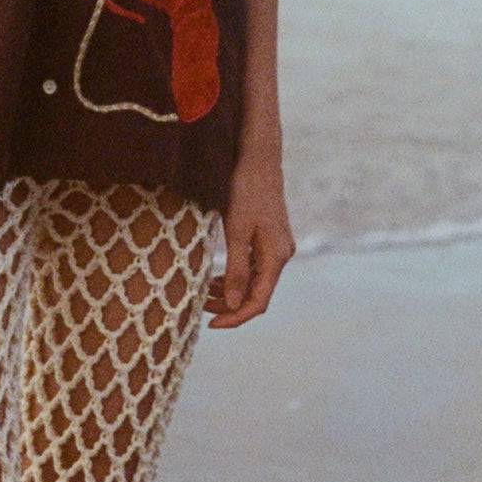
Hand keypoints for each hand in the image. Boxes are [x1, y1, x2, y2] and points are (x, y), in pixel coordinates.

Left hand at [206, 141, 294, 327]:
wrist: (257, 157)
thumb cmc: (246, 189)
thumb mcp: (236, 230)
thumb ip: (235, 269)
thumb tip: (232, 304)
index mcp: (276, 256)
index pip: (258, 301)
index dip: (236, 317)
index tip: (212, 324)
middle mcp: (281, 254)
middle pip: (257, 294)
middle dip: (229, 305)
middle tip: (200, 309)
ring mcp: (276, 245)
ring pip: (254, 281)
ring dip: (231, 291)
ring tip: (203, 294)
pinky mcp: (269, 237)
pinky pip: (253, 266)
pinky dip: (235, 275)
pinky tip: (216, 277)